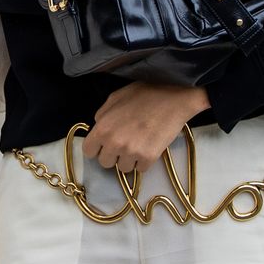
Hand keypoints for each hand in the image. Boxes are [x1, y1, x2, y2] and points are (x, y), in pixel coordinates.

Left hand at [83, 82, 210, 173]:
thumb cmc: (145, 94)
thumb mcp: (116, 97)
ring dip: (129, 159)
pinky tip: (149, 147)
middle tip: (124, 144)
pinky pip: (141, 169)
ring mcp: (131, 152)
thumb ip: (102, 114)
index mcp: (103, 128)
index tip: (104, 145)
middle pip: (105, 163)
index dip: (96, 148)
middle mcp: (114, 143)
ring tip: (139, 145)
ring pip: (123, 168)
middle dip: (113, 155)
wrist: (174, 100)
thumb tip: (98, 126)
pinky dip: (144, 161)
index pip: (88, 151)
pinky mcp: (148, 158)